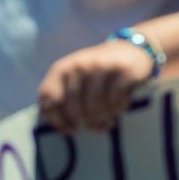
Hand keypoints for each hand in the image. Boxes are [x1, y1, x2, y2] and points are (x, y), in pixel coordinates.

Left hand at [38, 38, 155, 133]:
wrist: (130, 50)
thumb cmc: (97, 74)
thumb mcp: (75, 80)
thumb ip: (64, 99)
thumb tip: (66, 129)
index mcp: (61, 69)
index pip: (49, 100)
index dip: (57, 119)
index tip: (71, 129)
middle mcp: (78, 66)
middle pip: (74, 108)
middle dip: (85, 123)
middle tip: (94, 127)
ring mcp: (100, 67)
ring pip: (95, 107)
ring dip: (103, 119)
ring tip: (108, 121)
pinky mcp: (122, 71)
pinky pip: (115, 101)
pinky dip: (117, 109)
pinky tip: (119, 108)